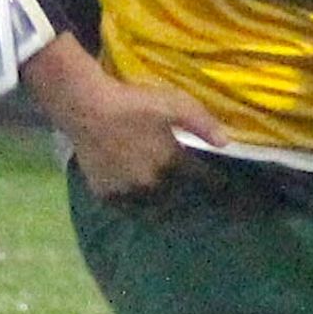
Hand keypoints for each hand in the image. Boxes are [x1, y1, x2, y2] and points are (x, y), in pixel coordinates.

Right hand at [40, 49, 232, 199]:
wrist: (86, 108)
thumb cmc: (132, 102)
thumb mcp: (173, 103)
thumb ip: (201, 123)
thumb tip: (226, 143)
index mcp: (172, 161)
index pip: (201, 178)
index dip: (214, 182)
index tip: (223, 186)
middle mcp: (153, 183)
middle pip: (178, 197)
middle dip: (190, 198)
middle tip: (196, 200)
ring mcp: (128, 191)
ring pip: (153, 207)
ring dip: (165, 209)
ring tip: (171, 211)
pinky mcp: (106, 194)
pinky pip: (126, 207)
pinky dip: (136, 206)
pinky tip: (140, 205)